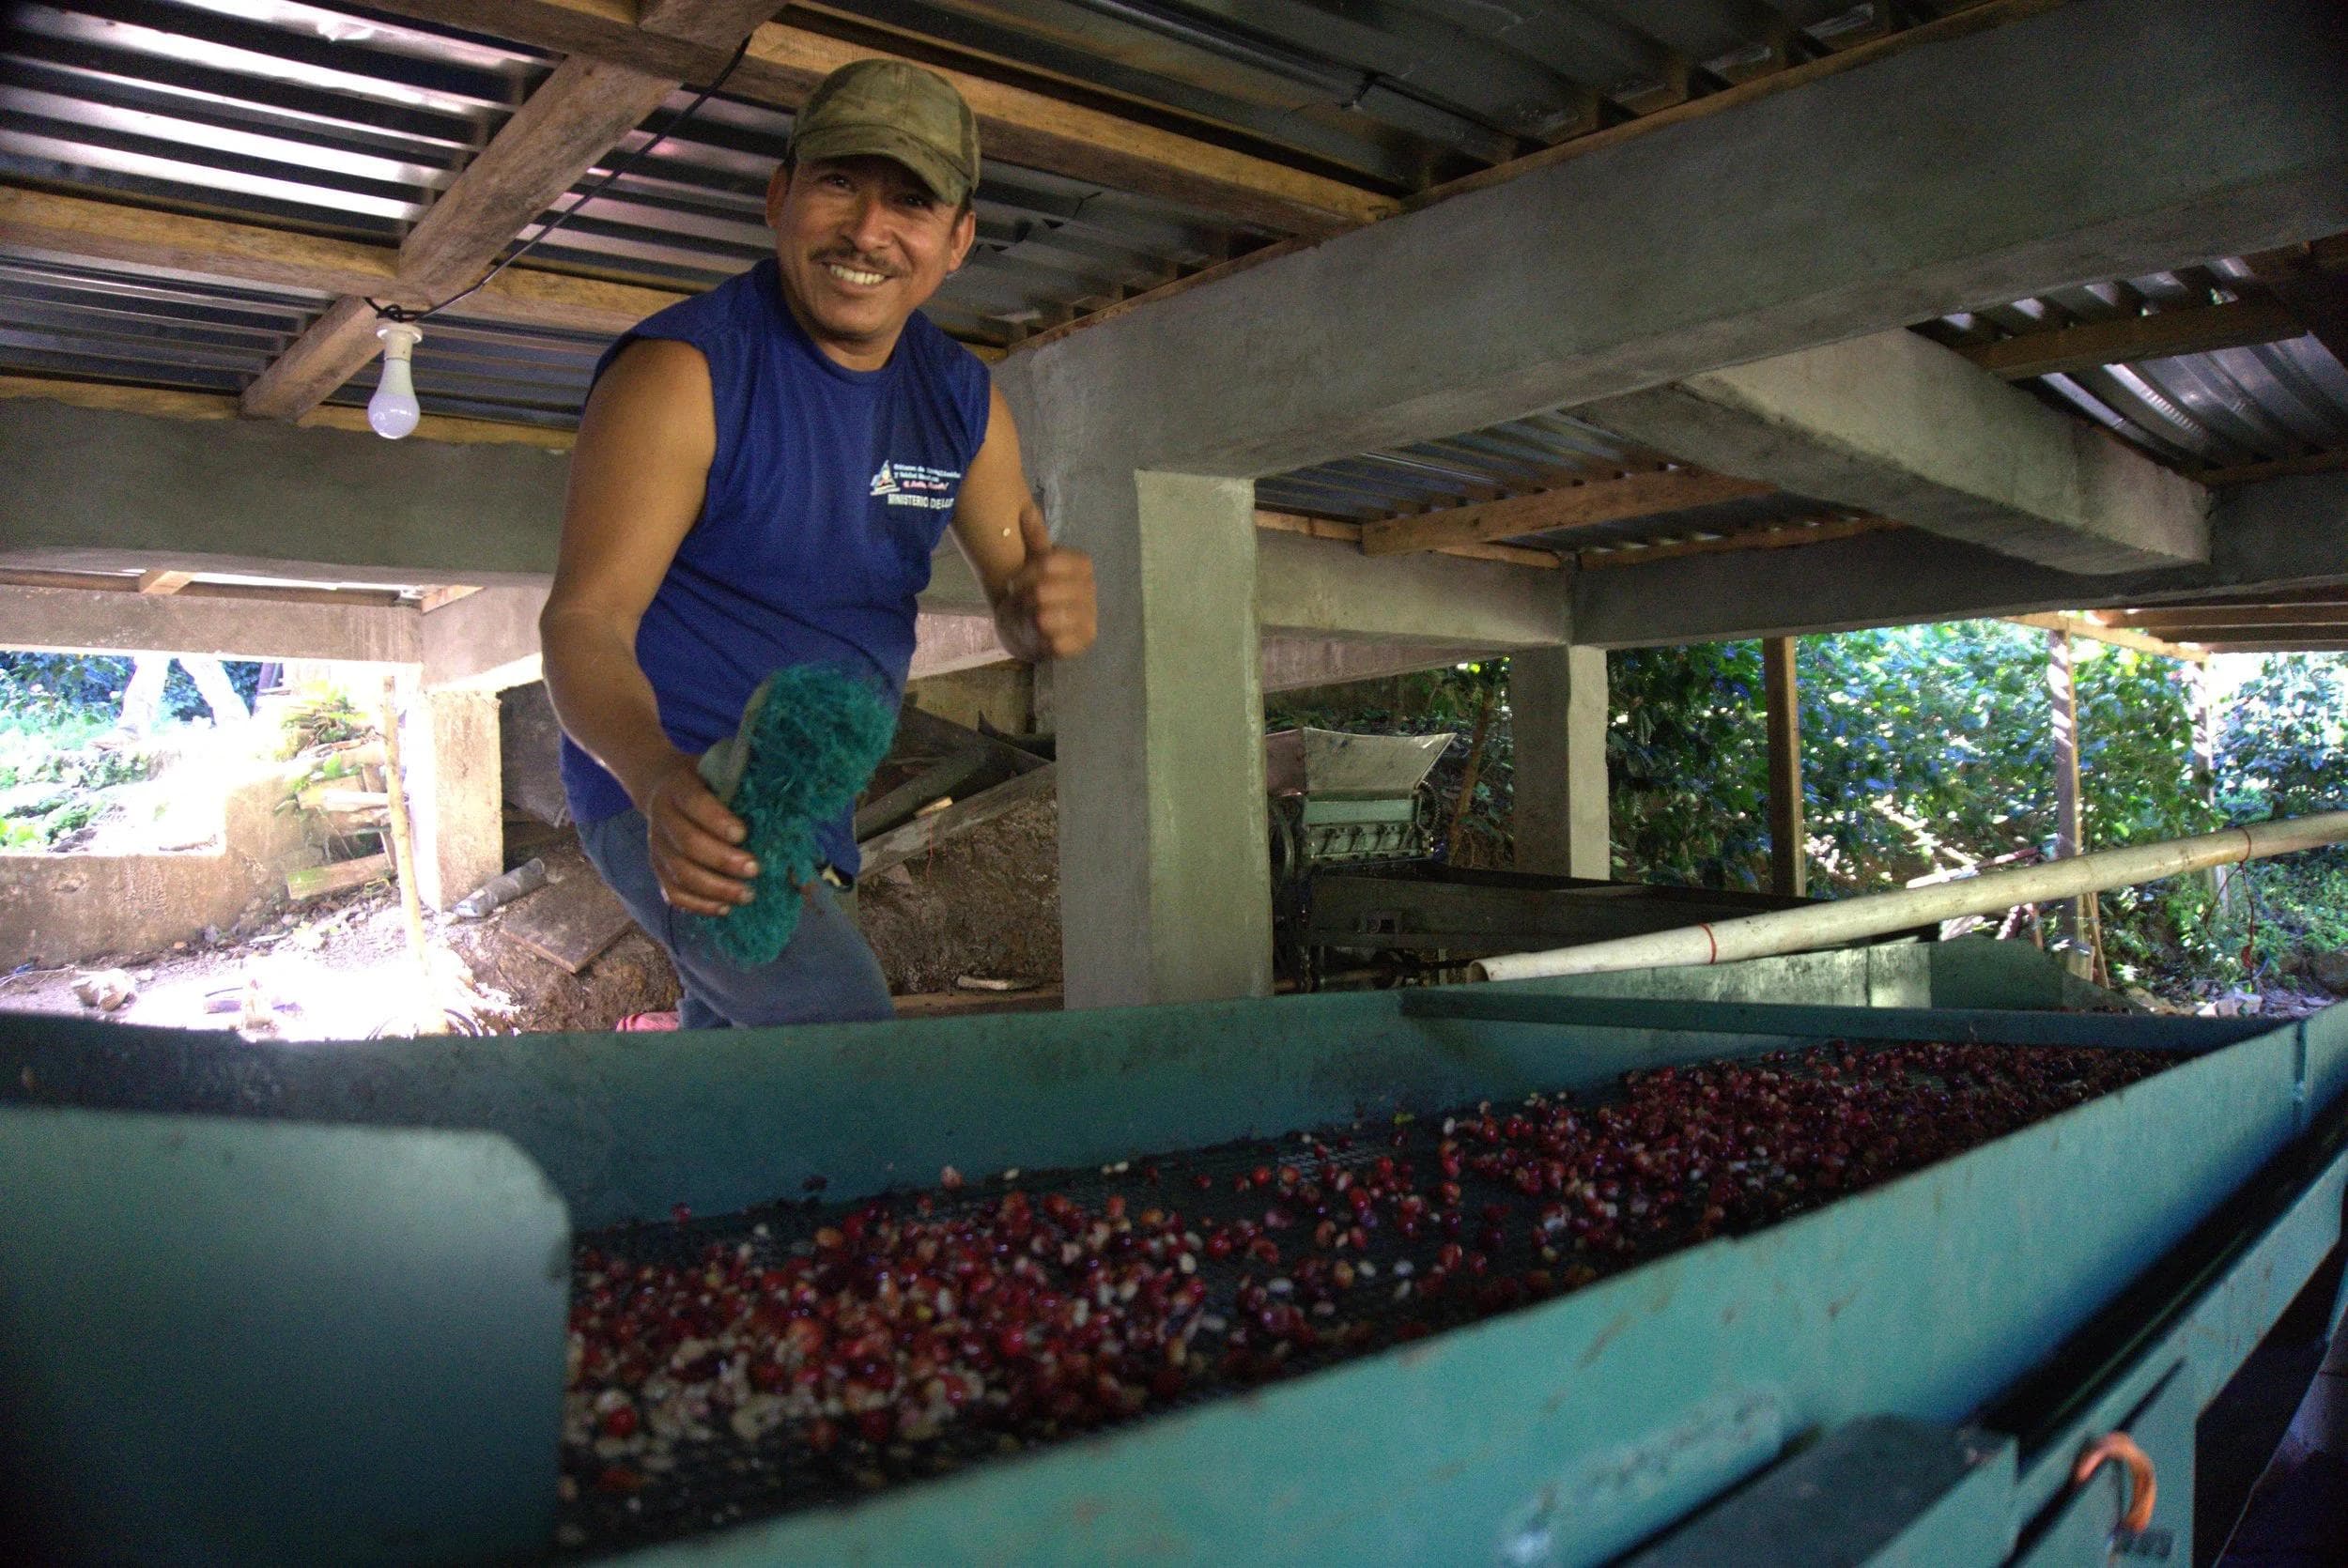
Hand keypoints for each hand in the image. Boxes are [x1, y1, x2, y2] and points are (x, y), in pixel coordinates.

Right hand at [633, 753, 757, 915]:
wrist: (661, 785)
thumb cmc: (706, 782)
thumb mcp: (721, 772)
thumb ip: (747, 789)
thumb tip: (789, 821)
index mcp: (678, 787)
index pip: (694, 802)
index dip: (717, 820)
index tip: (743, 834)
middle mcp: (662, 817)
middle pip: (688, 844)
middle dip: (723, 860)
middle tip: (755, 869)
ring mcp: (657, 846)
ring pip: (681, 873)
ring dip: (716, 889)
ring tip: (747, 895)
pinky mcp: (657, 869)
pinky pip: (673, 893)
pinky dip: (699, 905)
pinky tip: (724, 908)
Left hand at [999, 500, 1095, 659]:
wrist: (1033, 631)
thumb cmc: (1033, 594)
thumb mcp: (1032, 565)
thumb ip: (1033, 540)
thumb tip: (1026, 510)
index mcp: (1082, 567)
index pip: (1050, 562)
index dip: (1026, 572)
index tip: (1013, 581)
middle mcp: (1091, 591)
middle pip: (1043, 590)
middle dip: (1023, 597)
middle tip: (1018, 600)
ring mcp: (1089, 619)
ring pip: (1046, 615)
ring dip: (1027, 617)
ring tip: (1026, 616)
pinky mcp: (1082, 643)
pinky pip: (1055, 640)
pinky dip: (1038, 637)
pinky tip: (1036, 634)